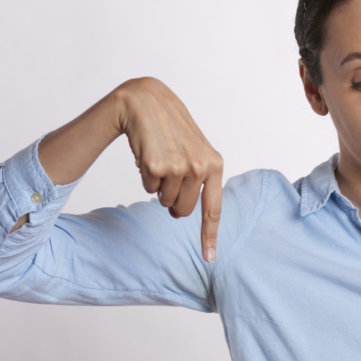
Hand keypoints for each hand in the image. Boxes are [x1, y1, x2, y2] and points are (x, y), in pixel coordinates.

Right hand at [117, 77, 222, 261]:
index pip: (213, 209)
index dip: (210, 235)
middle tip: (168, 175)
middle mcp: (200, 167)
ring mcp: (179, 167)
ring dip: (158, 186)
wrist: (146, 102)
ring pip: (164, 201)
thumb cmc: (171, 129)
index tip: (209, 258)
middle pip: (183, 210)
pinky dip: (145, 176)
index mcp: (215, 165)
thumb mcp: (195, 150)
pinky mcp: (156, 165)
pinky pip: (148, 188)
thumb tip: (180, 213)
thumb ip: (198, 179)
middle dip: (173, 201)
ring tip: (159, 159)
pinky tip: (148, 154)